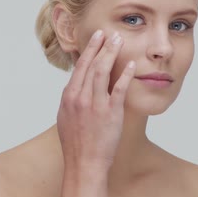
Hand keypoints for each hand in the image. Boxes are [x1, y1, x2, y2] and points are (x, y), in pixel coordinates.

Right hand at [56, 30, 135, 171]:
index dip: (89, 50)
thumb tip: (76, 84)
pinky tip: (132, 65)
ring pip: (102, 72)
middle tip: (109, 33)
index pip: (79, 66)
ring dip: (111, 54)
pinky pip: (118, 89)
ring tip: (119, 41)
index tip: (97, 38)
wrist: (84, 163)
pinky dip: (125, 75)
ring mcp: (95, 105)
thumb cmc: (76, 143)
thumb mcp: (66, 116)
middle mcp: (80, 98)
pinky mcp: (110, 114)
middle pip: (91, 64)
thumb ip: (72, 98)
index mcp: (69, 97)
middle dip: (101, 46)